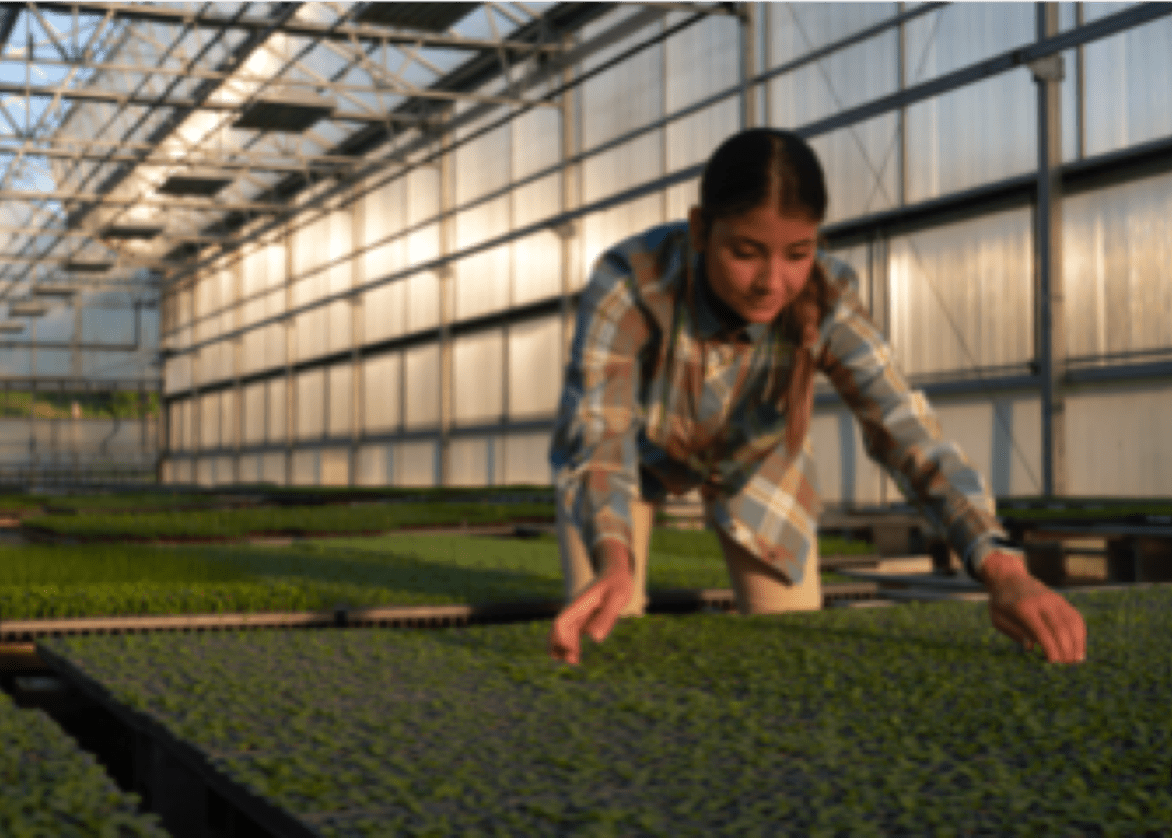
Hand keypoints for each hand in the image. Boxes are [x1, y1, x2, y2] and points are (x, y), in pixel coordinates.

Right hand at [549, 549, 633, 665]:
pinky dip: (570, 644)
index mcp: (580, 604)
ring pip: (563, 632)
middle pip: (559, 629)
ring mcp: (579, 614)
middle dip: (561, 646)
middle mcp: (576, 610)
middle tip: (574, 661)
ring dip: (563, 646)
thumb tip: (595, 638)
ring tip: (573, 661)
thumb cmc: (618, 584)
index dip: (561, 639)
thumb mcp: (618, 598)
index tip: (573, 652)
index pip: (562, 622)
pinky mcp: (584, 618)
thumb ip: (607, 617)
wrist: (616, 573)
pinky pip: (572, 633)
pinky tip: (577, 656)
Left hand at [983, 551, 1086, 663]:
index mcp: (1023, 608)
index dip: (1050, 648)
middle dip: (1065, 649)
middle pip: (1060, 628)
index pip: (1041, 631)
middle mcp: (1042, 602)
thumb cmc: (1001, 603)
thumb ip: (1013, 633)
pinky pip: (1075, 618)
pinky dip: (1080, 634)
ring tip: (1076, 660)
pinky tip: (1079, 647)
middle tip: (1066, 665)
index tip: (1053, 662)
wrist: (1009, 577)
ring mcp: (1054, 600)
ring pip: (1072, 623)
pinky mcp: (1061, 600)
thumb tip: (1031, 647)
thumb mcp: (998, 618)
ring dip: (1077, 643)